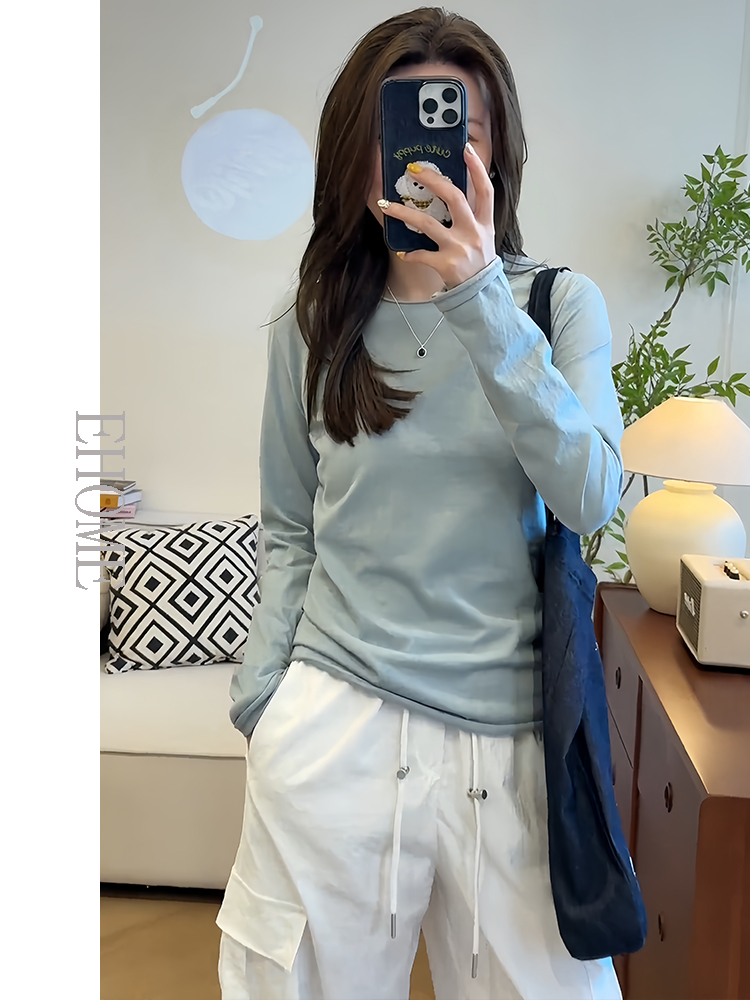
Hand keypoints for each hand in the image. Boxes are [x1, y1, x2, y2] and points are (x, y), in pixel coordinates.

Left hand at [378, 142, 495, 289]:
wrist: (482, 295)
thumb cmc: (479, 263)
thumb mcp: (484, 236)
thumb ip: (472, 215)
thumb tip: (451, 192)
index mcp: (485, 222)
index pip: (485, 189)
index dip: (476, 168)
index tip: (464, 148)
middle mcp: (473, 232)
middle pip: (454, 198)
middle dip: (432, 180)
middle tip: (412, 170)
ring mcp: (459, 248)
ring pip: (427, 224)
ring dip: (403, 213)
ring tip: (385, 205)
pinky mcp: (446, 265)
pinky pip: (421, 255)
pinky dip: (410, 253)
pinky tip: (402, 251)